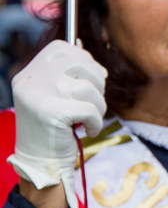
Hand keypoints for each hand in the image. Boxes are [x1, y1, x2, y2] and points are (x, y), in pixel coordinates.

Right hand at [8, 40, 106, 207]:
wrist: (41, 163)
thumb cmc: (54, 129)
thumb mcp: (55, 95)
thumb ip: (65, 71)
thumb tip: (81, 44)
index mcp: (29, 74)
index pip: (61, 47)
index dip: (83, 58)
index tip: (90, 77)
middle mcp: (30, 81)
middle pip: (80, 62)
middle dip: (97, 81)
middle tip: (93, 100)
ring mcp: (39, 96)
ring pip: (88, 87)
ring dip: (99, 105)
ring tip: (89, 118)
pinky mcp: (52, 113)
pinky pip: (90, 109)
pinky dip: (96, 122)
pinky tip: (88, 131)